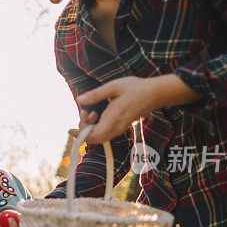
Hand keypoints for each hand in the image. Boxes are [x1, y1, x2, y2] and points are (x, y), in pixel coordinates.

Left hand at [72, 75, 204, 143]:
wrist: (155, 94)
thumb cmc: (135, 88)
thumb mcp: (113, 87)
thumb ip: (95, 94)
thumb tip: (79, 100)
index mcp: (114, 118)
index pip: (94, 136)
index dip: (80, 136)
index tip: (70, 130)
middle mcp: (117, 127)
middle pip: (95, 139)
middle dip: (84, 129)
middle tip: (85, 113)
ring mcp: (120, 128)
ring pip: (100, 136)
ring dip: (90, 128)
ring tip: (90, 112)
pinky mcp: (122, 127)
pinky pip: (106, 133)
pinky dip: (97, 126)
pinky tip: (97, 114)